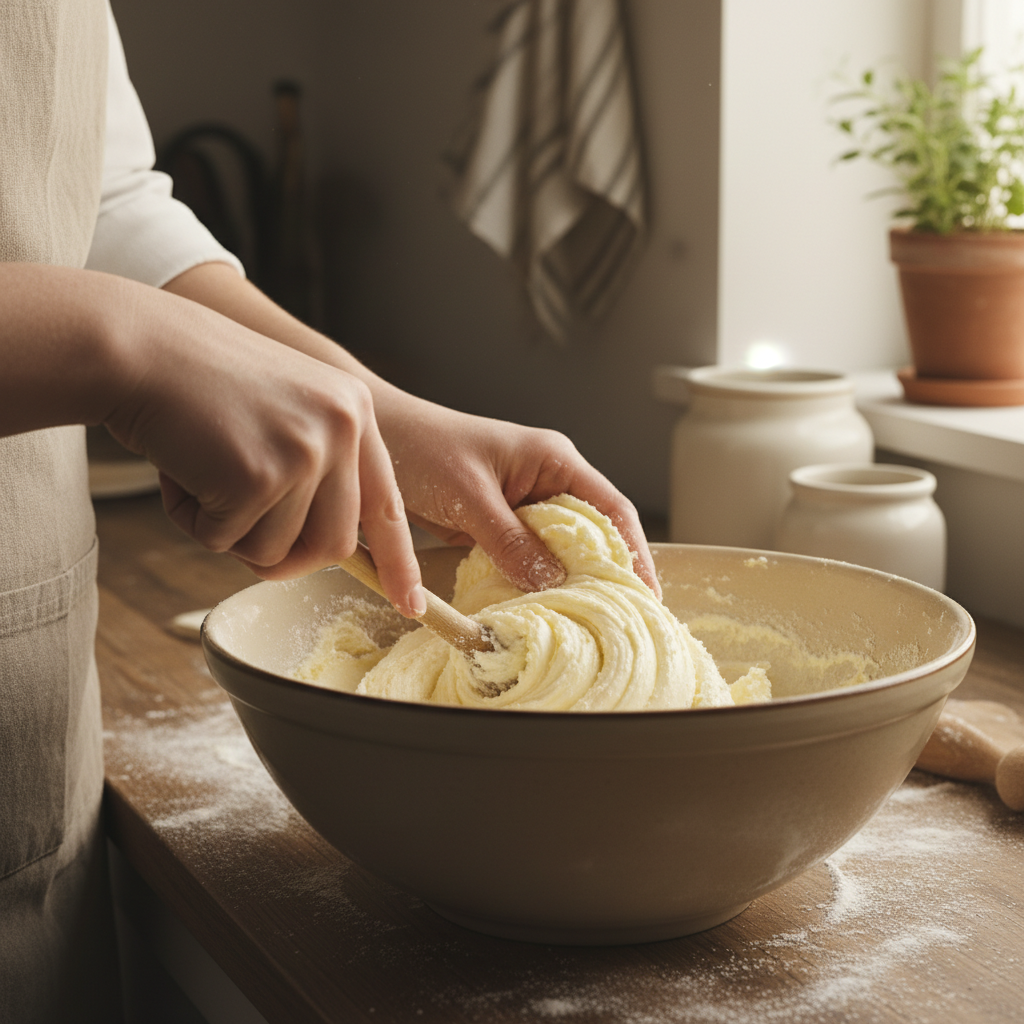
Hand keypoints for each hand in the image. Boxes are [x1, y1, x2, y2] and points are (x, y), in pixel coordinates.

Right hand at [103, 286, 425, 615]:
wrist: (139, 346)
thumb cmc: (201, 385)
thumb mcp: (285, 410)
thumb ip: (319, 467)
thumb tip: (334, 548)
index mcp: (354, 411)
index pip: (387, 504)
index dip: (398, 561)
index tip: (411, 604)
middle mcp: (342, 428)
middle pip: (335, 545)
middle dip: (284, 556)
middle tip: (235, 526)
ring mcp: (305, 451)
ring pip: (277, 550)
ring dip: (229, 531)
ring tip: (202, 474)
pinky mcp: (259, 474)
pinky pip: (226, 541)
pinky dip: (193, 520)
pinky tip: (179, 469)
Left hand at [375, 395, 660, 597]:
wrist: (376, 438)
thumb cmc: (423, 447)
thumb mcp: (470, 497)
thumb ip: (510, 540)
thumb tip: (552, 583)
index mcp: (553, 461)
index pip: (610, 510)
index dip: (633, 553)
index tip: (646, 595)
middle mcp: (546, 482)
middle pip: (591, 535)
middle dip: (605, 575)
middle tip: (617, 620)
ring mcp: (523, 506)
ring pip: (559, 552)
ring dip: (566, 584)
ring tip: (583, 623)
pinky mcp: (499, 526)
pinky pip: (527, 560)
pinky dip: (533, 584)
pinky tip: (537, 610)